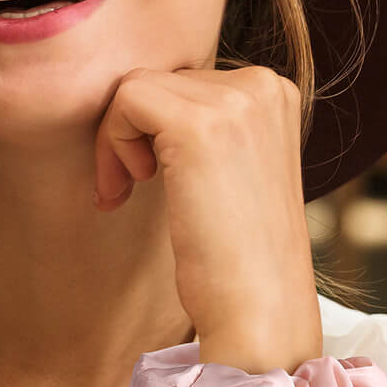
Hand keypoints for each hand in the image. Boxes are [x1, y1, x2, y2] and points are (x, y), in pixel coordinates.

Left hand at [93, 64, 320, 361]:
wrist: (260, 310)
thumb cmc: (237, 255)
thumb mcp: (232, 170)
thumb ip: (206, 124)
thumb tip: (139, 94)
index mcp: (275, 92)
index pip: (186, 77)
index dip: (155, 126)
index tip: (152, 178)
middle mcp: (263, 84)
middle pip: (159, 76)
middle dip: (133, 132)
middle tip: (132, 188)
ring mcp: (236, 101)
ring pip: (135, 86)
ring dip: (117, 140)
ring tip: (129, 190)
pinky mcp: (200, 125)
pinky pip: (125, 100)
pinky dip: (111, 145)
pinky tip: (130, 189)